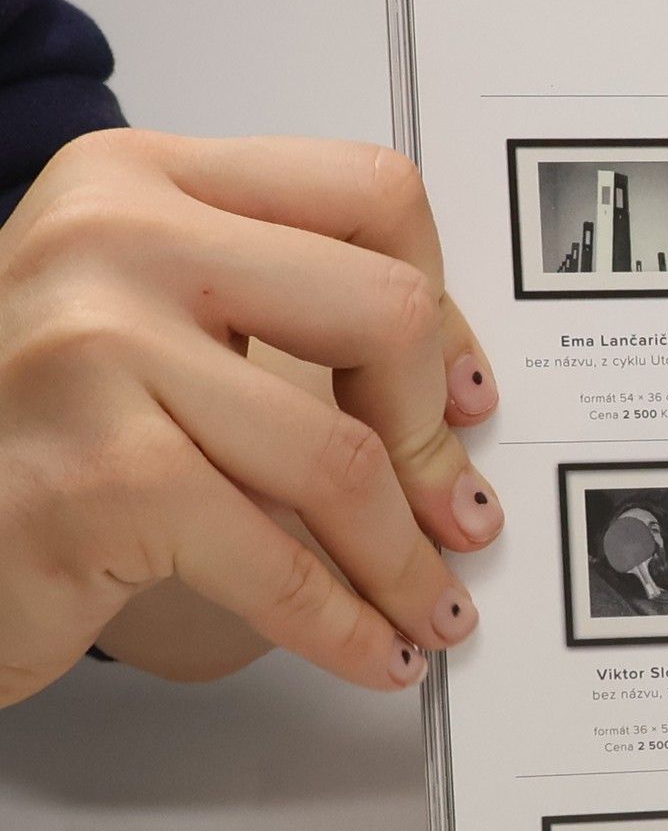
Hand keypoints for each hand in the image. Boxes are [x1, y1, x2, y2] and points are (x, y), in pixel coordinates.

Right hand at [0, 129, 503, 705]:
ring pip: (344, 457)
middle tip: (456, 516)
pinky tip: (375, 652)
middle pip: (384, 313)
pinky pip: (282, 566)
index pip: (370, 193)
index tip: (461, 395)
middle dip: (436, 438)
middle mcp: (113, 237)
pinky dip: (347, 627)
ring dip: (407, 562)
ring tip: (434, 612)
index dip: (445, 306)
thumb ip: (278, 318)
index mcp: (141, 178)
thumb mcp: (149, 329)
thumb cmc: (31, 435)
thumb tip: (455, 398)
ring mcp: (95, 349)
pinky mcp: (99, 476)